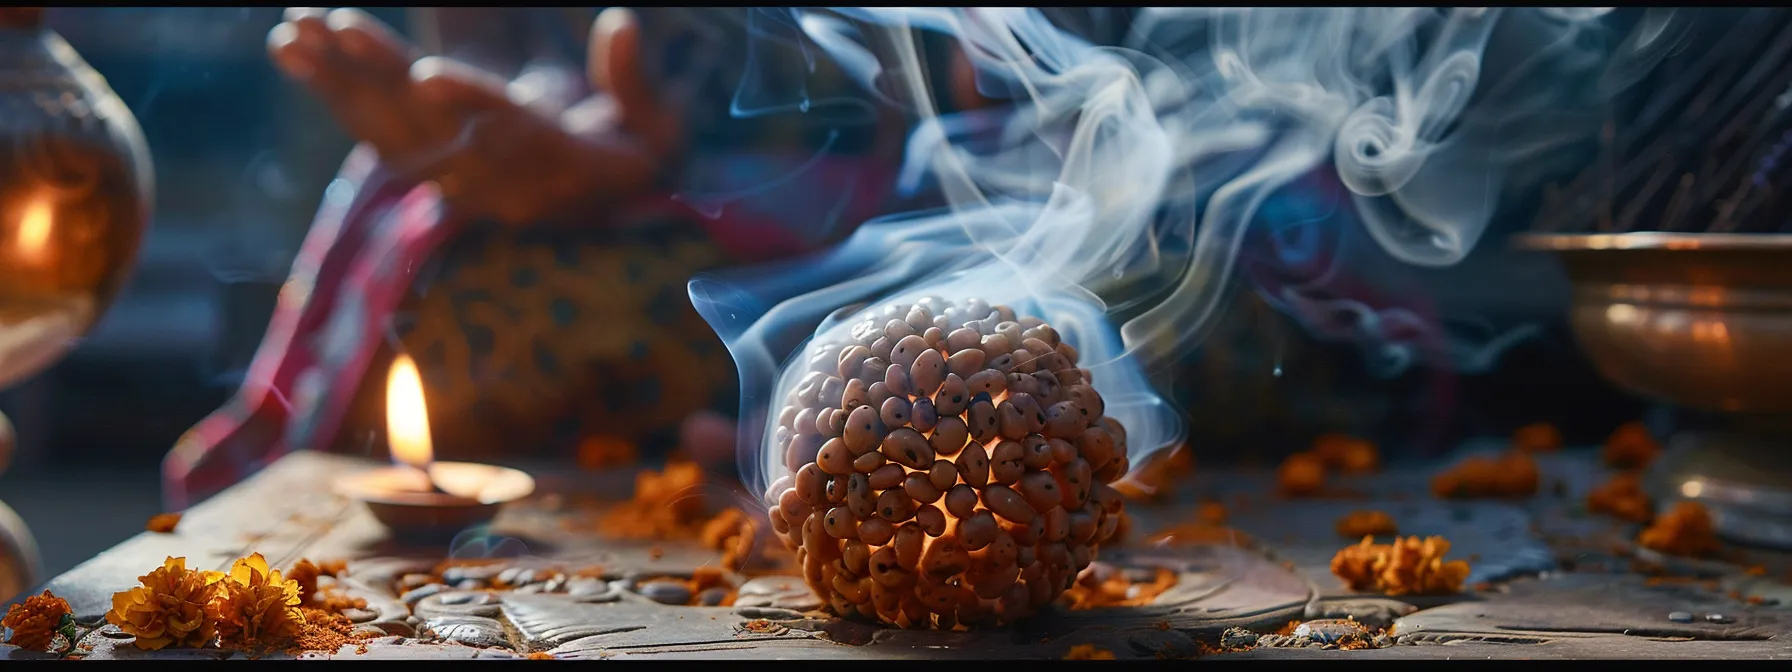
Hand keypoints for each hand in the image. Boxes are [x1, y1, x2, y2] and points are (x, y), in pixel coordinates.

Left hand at [267, 7, 680, 224]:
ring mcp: (454, 179)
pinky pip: (369, 134)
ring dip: (336, 81)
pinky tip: (291, 51)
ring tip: (291, 34)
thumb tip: (621, 20)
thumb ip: (635, 80)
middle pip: (430, 127)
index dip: (470, 101)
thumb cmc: (632, 150)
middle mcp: (496, 179)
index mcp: (557, 162)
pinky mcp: (426, 170)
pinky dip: (328, 91)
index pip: (509, 131)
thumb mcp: (657, 126)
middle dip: (379, 73)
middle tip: (335, 24)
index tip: (429, 73)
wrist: (596, 206)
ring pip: (387, 131)